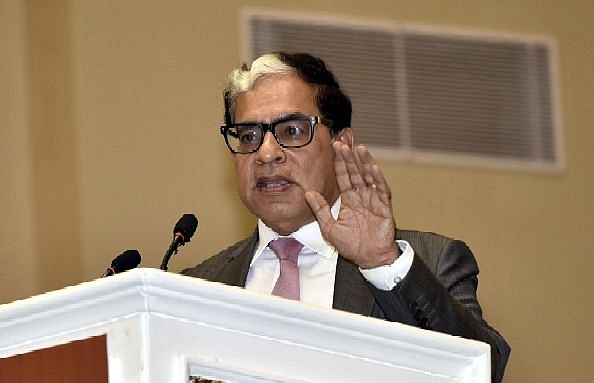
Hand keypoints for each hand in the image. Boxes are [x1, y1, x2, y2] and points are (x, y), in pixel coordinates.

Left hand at [305, 141, 399, 268]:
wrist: (369, 259)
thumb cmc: (352, 245)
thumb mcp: (329, 228)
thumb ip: (320, 210)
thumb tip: (308, 193)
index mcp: (349, 200)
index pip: (343, 177)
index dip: (339, 163)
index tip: (334, 148)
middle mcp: (362, 197)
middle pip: (355, 173)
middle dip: (349, 159)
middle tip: (343, 143)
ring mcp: (374, 201)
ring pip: (369, 178)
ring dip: (364, 163)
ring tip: (360, 149)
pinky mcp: (384, 208)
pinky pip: (382, 191)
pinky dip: (378, 179)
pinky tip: (374, 168)